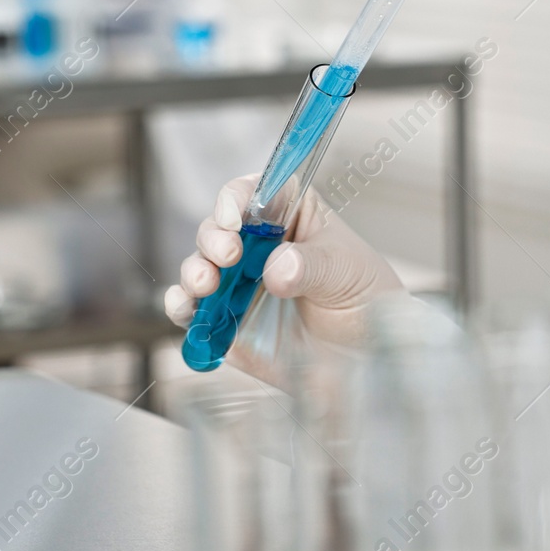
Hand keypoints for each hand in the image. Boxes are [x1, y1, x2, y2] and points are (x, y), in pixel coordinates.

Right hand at [165, 175, 404, 374]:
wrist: (368, 358)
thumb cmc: (365, 299)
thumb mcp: (346, 271)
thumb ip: (310, 266)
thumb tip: (275, 269)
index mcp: (290, 215)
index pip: (254, 192)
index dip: (236, 199)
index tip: (235, 219)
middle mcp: (257, 246)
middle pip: (218, 227)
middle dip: (213, 237)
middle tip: (228, 255)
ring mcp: (238, 284)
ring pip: (198, 264)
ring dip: (193, 270)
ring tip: (206, 283)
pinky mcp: (224, 321)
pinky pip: (191, 309)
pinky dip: (181, 306)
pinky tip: (188, 309)